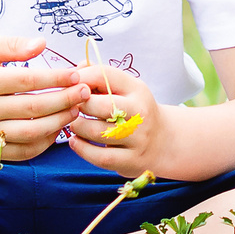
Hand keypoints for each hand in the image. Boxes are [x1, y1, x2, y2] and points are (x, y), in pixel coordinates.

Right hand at [0, 30, 87, 160]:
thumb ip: (10, 44)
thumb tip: (41, 44)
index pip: (26, 80)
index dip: (55, 78)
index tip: (76, 74)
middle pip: (33, 107)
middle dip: (64, 99)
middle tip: (85, 92)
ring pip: (31, 132)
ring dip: (59, 122)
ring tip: (76, 110)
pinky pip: (23, 152)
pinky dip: (44, 143)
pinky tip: (57, 129)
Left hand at [65, 61, 171, 176]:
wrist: (164, 141)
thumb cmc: (134, 111)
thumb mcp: (125, 89)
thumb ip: (100, 78)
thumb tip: (73, 73)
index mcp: (137, 89)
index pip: (105, 75)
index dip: (81, 79)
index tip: (70, 86)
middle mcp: (140, 112)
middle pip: (100, 105)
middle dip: (79, 105)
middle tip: (71, 108)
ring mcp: (138, 138)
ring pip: (97, 132)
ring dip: (77, 128)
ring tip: (74, 125)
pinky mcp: (132, 160)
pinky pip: (100, 157)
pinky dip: (82, 149)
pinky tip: (76, 142)